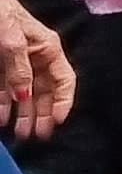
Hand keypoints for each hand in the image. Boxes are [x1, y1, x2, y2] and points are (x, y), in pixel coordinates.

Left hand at [0, 0, 72, 142]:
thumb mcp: (11, 37)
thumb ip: (20, 67)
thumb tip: (25, 96)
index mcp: (47, 48)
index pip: (64, 79)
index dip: (64, 101)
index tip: (58, 121)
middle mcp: (35, 57)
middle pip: (45, 91)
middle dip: (43, 113)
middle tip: (38, 136)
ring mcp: (16, 62)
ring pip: (25, 93)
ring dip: (23, 114)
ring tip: (20, 133)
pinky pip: (4, 88)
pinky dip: (4, 104)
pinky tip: (2, 117)